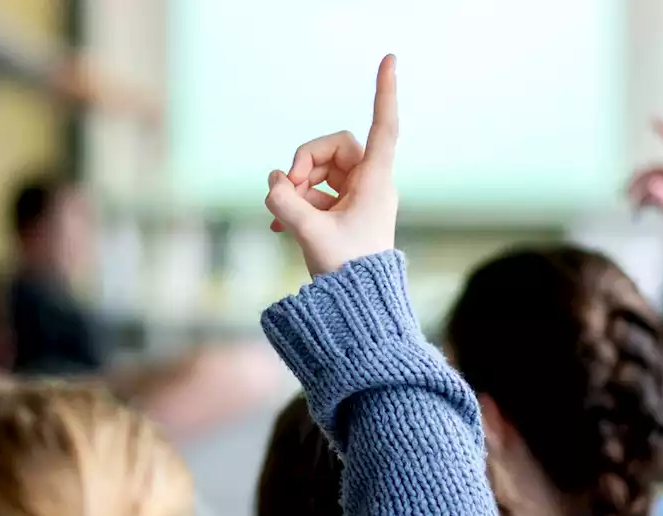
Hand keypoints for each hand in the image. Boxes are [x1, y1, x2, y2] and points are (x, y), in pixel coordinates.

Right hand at [265, 55, 398, 276]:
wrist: (358, 308)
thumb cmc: (347, 272)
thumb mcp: (311, 235)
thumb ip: (286, 203)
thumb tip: (273, 183)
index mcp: (376, 182)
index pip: (383, 127)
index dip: (385, 92)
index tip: (389, 59)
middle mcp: (369, 185)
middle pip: (333, 147)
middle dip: (305, 163)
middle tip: (289, 189)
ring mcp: (355, 199)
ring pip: (320, 171)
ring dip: (296, 187)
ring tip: (281, 214)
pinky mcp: (341, 215)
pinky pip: (314, 194)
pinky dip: (296, 203)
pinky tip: (277, 223)